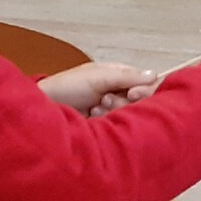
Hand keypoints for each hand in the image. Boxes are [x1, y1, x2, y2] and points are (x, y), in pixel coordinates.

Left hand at [38, 60, 157, 115]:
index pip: (145, 82)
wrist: (46, 108)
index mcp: (118, 75)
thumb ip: (126, 77)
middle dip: (123, 101)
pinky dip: (107, 121)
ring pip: (130, 113)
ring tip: (96, 108)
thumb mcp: (98, 77)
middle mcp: (118, 90)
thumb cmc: (67, 86)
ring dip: (113, 111)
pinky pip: (119, 125)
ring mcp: (112, 108)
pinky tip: (93, 116)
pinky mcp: (106, 123)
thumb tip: (154, 75)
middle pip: (140, 100)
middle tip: (106, 100)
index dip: (144, 90)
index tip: (132, 94)